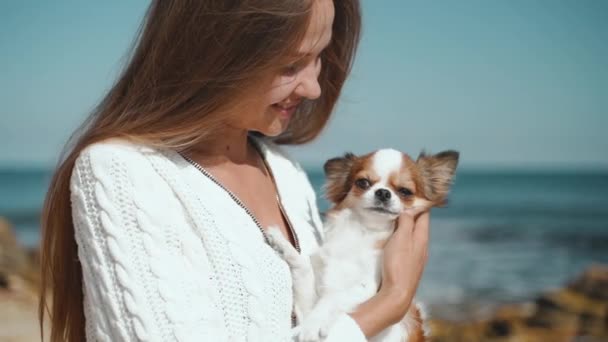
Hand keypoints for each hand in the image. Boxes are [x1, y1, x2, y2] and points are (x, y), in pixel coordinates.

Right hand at [348, 211, 429, 336]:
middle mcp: (422, 247)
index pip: (424, 215)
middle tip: (399, 206)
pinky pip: (408, 247)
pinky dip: (403, 239)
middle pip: (419, 225)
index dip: (419, 204)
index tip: (410, 195)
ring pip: (414, 237)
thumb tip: (409, 210)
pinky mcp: (410, 266)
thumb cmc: (398, 264)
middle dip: (411, 215)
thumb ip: (406, 223)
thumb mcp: (401, 238)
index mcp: (422, 238)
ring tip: (395, 221)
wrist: (397, 294)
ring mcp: (417, 258)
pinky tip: (394, 242)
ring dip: (406, 227)